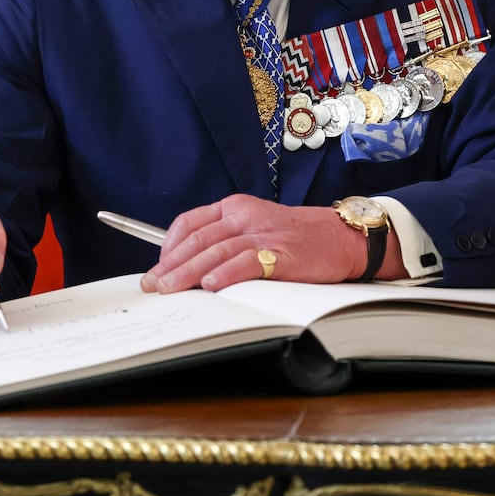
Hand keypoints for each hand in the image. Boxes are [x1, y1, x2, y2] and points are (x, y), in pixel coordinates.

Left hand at [140, 193, 401, 292]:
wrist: (341, 237)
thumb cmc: (297, 238)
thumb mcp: (255, 227)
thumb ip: (226, 239)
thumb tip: (189, 267)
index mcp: (235, 207)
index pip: (190, 223)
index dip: (169, 246)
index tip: (157, 266)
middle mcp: (245, 216)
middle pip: (198, 240)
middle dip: (171, 264)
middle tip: (153, 284)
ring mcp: (263, 233)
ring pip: (216, 251)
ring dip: (188, 272)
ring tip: (170, 289)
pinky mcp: (281, 253)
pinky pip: (247, 262)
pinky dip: (226, 274)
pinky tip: (211, 286)